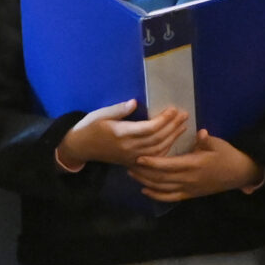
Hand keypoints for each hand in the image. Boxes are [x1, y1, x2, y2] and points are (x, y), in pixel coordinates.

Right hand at [59, 105, 190, 168]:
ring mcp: (131, 157)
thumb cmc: (90, 127)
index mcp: (122, 133)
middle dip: (173, 126)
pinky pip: (152, 158)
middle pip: (157, 138)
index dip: (164, 119)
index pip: (149, 128)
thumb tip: (135, 102)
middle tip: (184, 114)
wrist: (80, 147)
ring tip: (182, 126)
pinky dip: (164, 150)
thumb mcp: (101, 114)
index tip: (174, 108)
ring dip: (172, 137)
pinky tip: (171, 141)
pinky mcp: (131, 162)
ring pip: (157, 149)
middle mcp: (129, 147)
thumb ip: (119, 110)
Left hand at [131, 131, 261, 203]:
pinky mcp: (190, 194)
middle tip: (129, 164)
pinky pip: (170, 197)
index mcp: (194, 165)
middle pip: (161, 178)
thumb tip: (199, 131)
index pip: (168, 165)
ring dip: (146, 182)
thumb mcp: (218, 144)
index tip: (139, 157)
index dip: (152, 162)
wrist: (238, 174)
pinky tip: (145, 191)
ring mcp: (188, 189)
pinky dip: (156, 195)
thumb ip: (205, 139)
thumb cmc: (227, 155)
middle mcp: (188, 179)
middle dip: (144, 172)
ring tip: (132, 174)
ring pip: (163, 189)